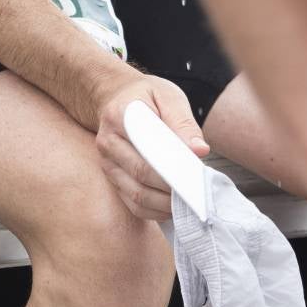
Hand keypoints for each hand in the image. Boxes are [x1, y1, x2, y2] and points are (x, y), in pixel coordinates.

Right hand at [95, 74, 209, 220]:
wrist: (116, 98)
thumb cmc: (146, 97)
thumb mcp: (168, 96)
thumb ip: (184, 122)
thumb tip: (200, 151)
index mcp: (120, 114)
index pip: (147, 143)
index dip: (172, 160)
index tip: (195, 172)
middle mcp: (108, 141)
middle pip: (142, 172)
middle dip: (173, 185)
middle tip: (200, 191)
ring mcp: (107, 163)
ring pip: (137, 193)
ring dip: (166, 202)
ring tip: (190, 201)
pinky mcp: (112, 180)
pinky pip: (133, 203)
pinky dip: (156, 211)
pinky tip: (174, 206)